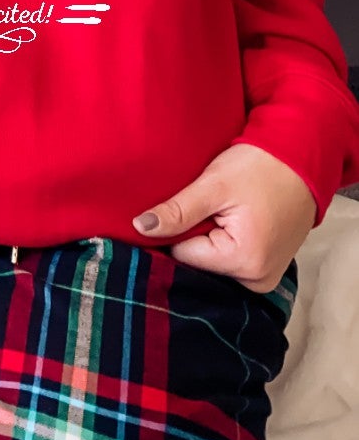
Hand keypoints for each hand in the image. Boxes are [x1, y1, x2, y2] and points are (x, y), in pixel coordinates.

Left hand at [130, 142, 315, 291]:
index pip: (183, 255)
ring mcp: (265, 278)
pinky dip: (223, 243)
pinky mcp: (267, 268)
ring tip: (214, 211)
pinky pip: (232, 262)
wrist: (299, 160)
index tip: (173, 207)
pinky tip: (224, 220)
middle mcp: (257, 280)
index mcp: (244, 262)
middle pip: (200, 263)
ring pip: (214, 264)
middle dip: (191, 237)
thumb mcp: (213, 185)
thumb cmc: (259, 167)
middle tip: (198, 205)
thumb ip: (177, 211)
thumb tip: (140, 228)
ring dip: (207, 240)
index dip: (172, 230)